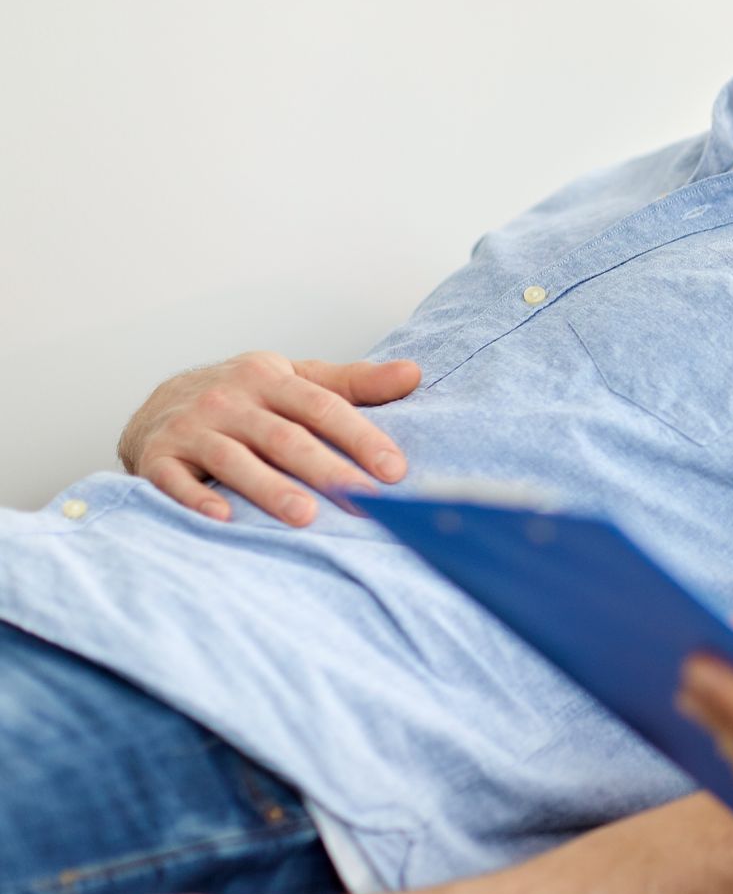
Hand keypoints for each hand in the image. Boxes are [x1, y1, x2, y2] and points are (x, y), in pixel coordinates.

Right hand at [117, 352, 419, 526]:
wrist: (158, 405)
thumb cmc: (244, 398)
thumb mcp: (295, 380)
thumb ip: (353, 383)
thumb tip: (414, 374)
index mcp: (269, 378)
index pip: (323, 407)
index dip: (360, 438)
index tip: (394, 470)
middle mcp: (229, 400)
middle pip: (285, 438)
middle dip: (327, 470)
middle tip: (363, 501)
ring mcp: (191, 429)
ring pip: (235, 461)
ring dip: (270, 489)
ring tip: (306, 516)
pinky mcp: (157, 457)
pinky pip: (176, 481)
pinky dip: (197, 499)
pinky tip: (224, 519)